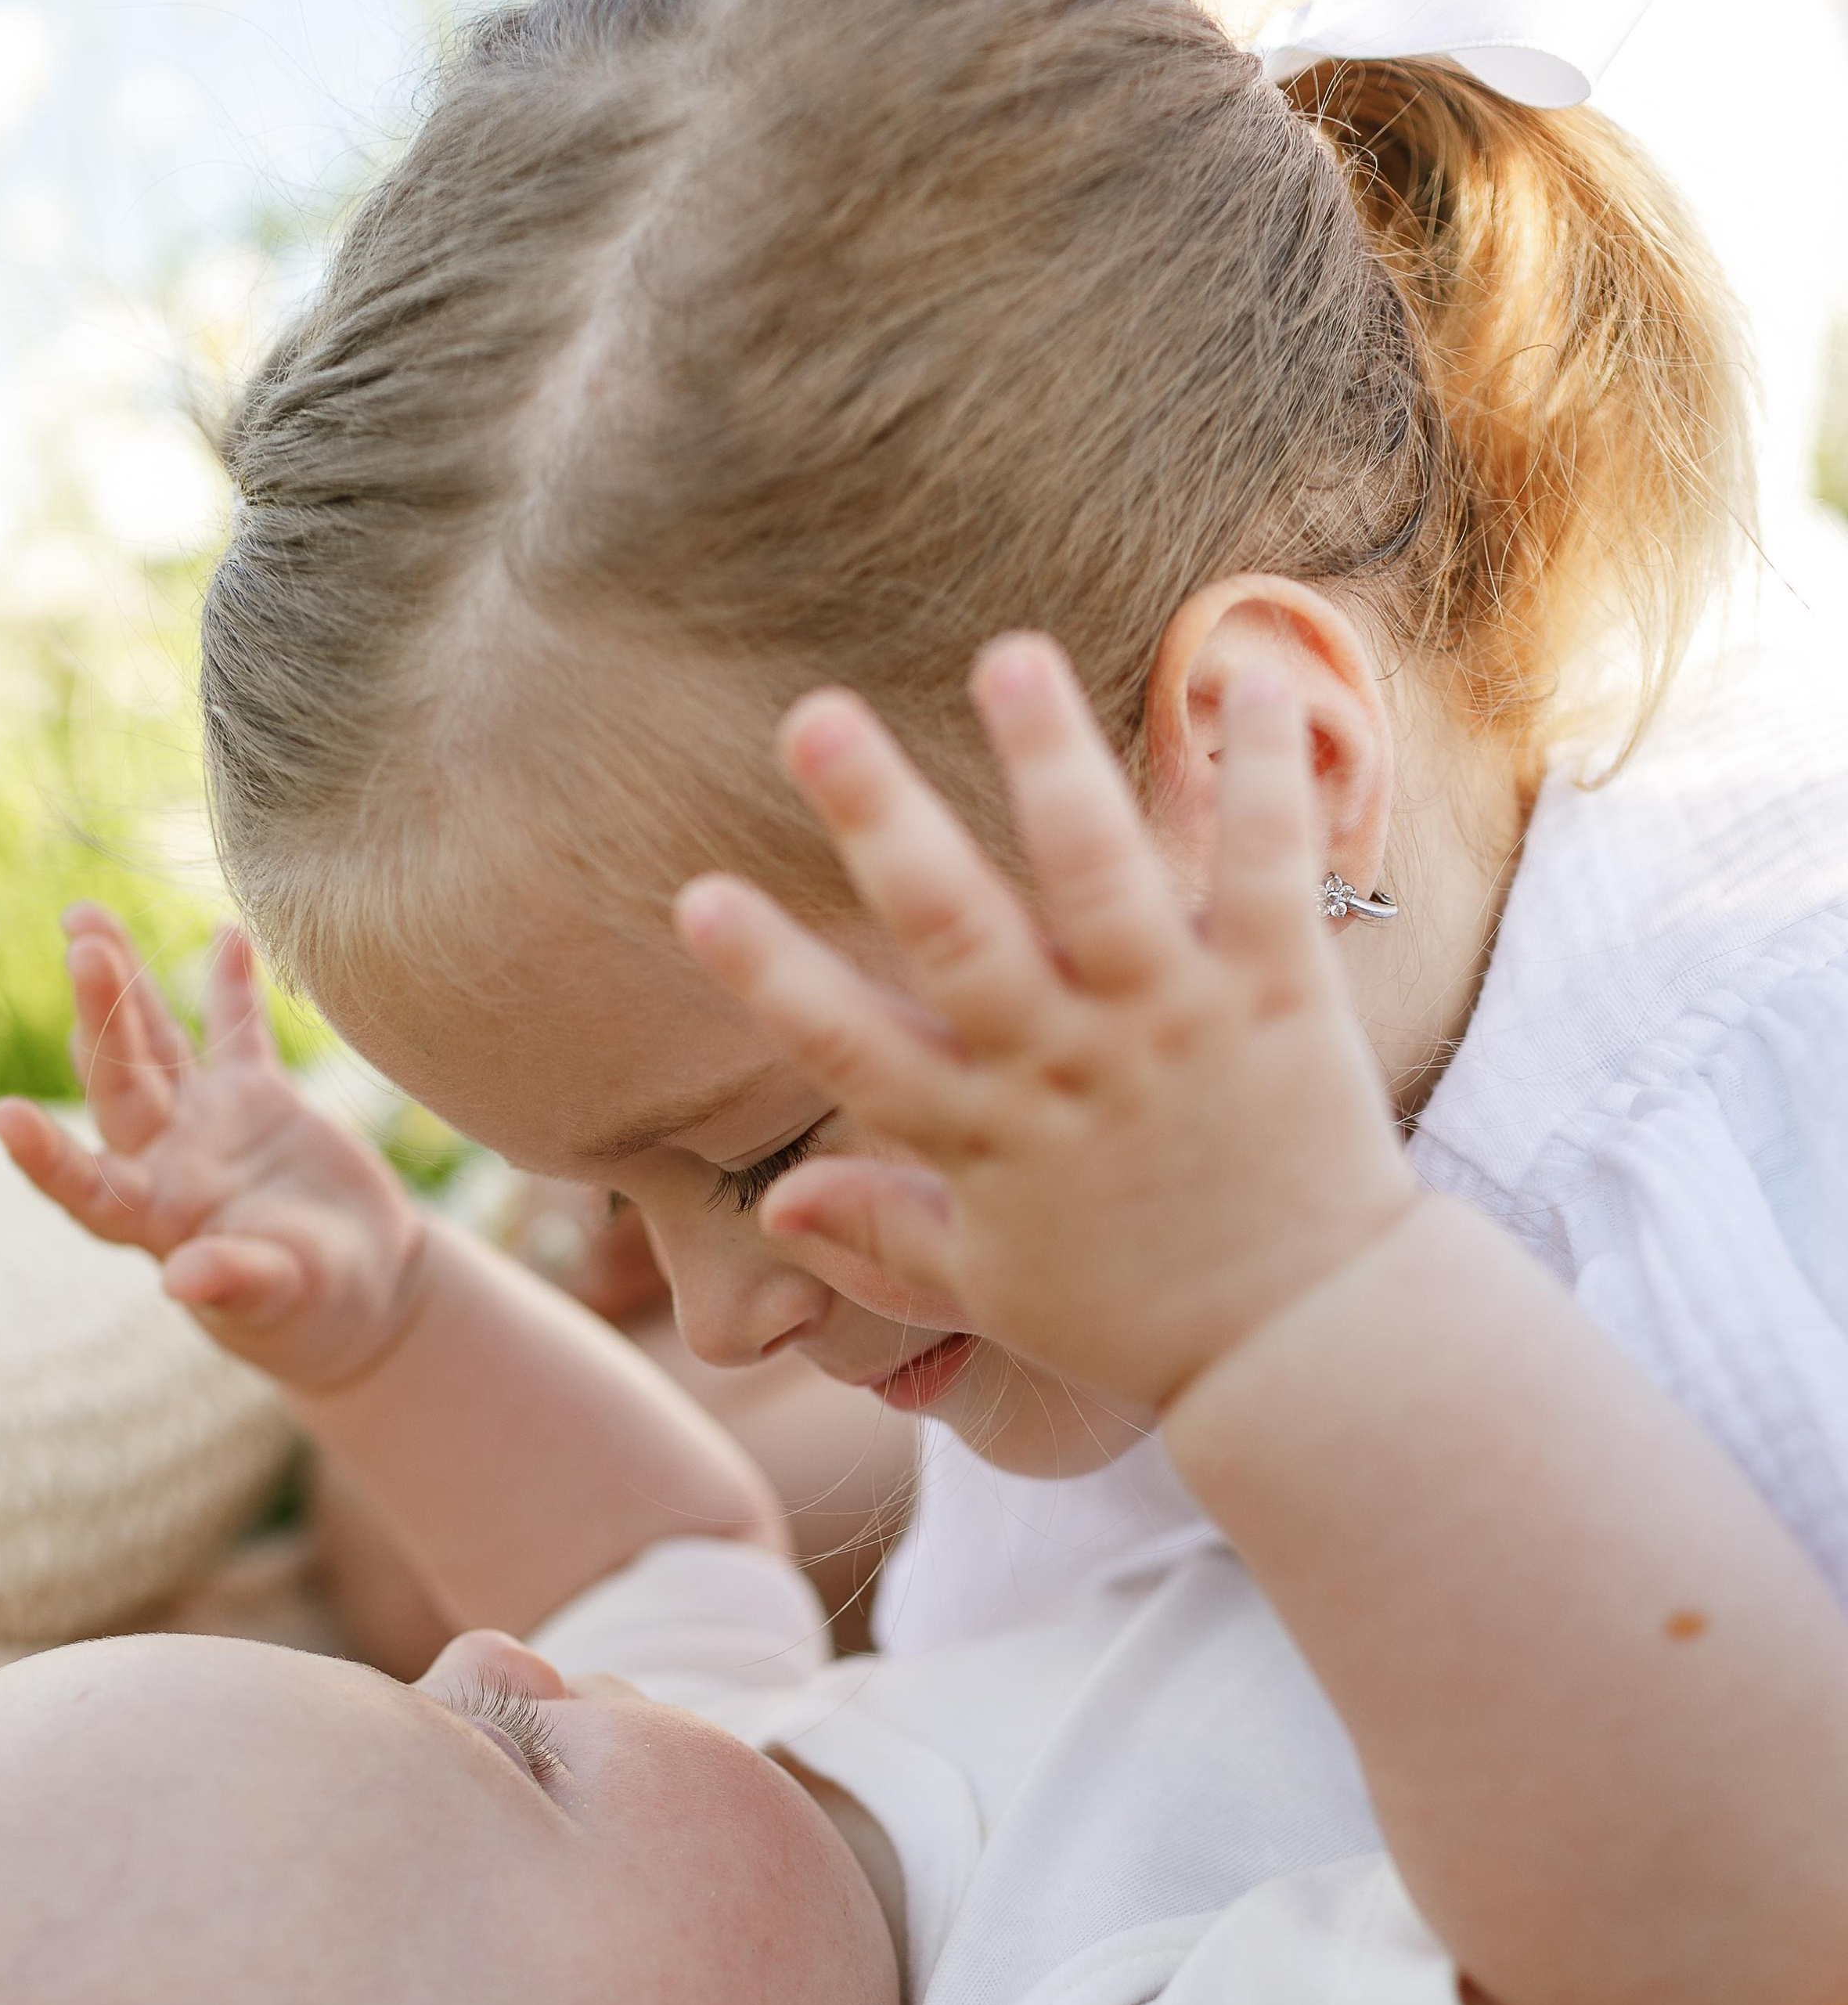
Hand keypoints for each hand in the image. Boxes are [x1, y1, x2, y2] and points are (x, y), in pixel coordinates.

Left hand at [0, 907, 424, 1393]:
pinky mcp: (256, 1099)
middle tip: (83, 948)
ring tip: (87, 917)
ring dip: (125, 983)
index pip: (85, 1185)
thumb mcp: (281, 1298)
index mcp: (155, 1217)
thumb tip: (177, 1279)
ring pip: (153, 1042)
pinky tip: (227, 933)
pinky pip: (236, 1033)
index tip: (6, 1116)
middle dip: (99, 1014)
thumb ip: (234, 1280)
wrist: (365, 1284)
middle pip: (118, 1080)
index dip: (45, 1156)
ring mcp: (206, 1121)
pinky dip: (231, 986)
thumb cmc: (315, 1310)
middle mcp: (164, 1159)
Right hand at [677, 642, 1414, 1415]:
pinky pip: (1267, 871)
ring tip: (1006, 657)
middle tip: (814, 720)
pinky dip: (1259, 774)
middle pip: (957, 934)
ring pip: (1101, 878)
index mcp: (990, 1141)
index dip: (772, 976)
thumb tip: (779, 1206)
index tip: (695, 898)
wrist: (1308, 1347)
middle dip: (881, 822)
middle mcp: (1069, 1071)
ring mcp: (1174, 1025)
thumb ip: (885, 1234)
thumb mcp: (994, 1289)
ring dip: (1051, 762)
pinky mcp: (1279, 997)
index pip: (854, 1050)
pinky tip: (1245, 676)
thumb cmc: (1138, 1319)